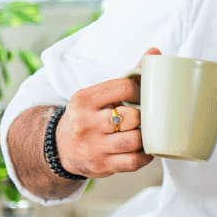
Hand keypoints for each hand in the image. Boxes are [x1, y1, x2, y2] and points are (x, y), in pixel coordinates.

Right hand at [56, 48, 159, 177]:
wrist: (61, 148)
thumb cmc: (89, 116)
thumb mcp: (98, 95)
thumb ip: (127, 76)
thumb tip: (155, 51)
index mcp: (84, 99)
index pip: (124, 87)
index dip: (141, 92)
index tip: (143, 97)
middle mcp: (85, 123)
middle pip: (131, 117)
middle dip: (143, 117)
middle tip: (147, 117)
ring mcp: (92, 146)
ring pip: (134, 140)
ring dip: (146, 137)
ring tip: (147, 133)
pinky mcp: (101, 166)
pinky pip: (133, 162)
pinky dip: (145, 156)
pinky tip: (145, 150)